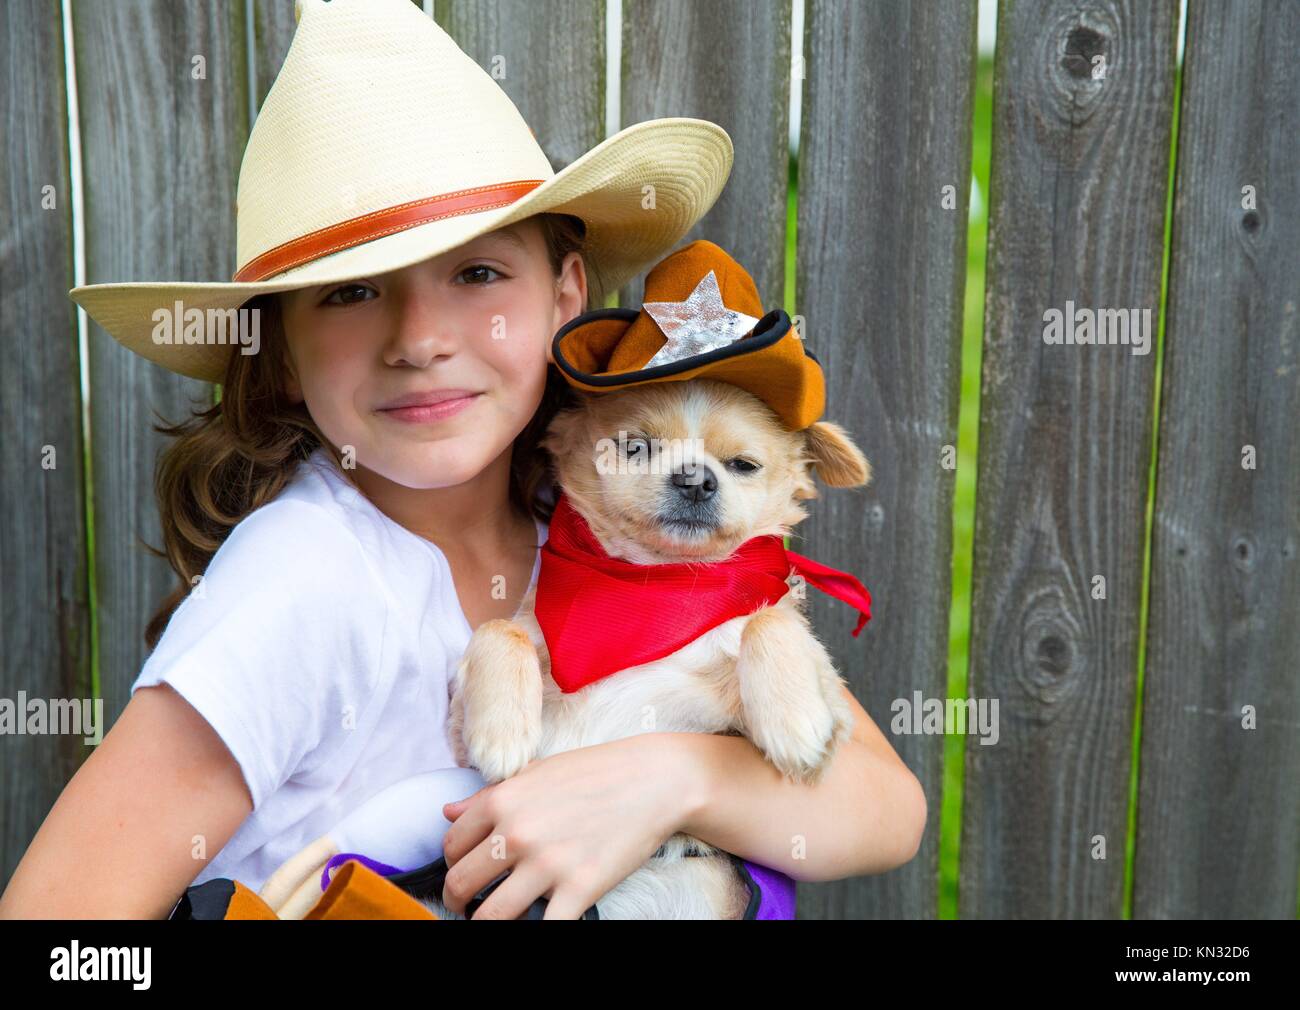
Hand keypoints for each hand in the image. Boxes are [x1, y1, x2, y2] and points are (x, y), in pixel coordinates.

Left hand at [438, 733, 700, 918]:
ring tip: (498, 919)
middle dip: (458, 902)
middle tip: (469, 907)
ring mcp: (547, 863)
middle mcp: (517, 832)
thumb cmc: (596, 772)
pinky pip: (544, 929)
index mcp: (502, 800)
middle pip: (461, 884)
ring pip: (491, 916)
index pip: (451, 845)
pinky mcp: (579, 888)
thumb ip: (490, 796)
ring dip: (486, 924)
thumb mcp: (536, 773)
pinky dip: (536, 932)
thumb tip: (448, 811)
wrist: (654, 780)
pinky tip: (540, 924)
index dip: (451, 863)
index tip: (464, 872)